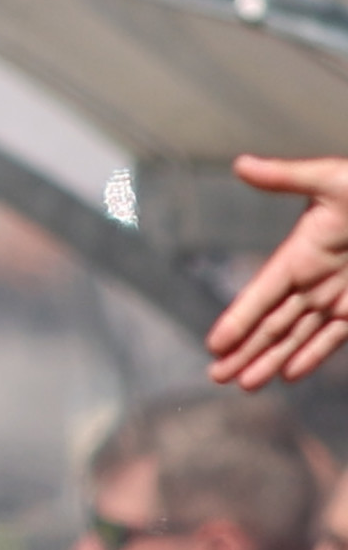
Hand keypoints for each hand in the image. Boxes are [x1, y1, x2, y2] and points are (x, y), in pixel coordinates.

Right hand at [207, 154, 347, 387]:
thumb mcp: (333, 178)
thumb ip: (287, 177)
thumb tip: (241, 164)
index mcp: (299, 253)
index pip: (260, 295)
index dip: (237, 320)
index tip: (214, 345)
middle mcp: (312, 281)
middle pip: (272, 324)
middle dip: (244, 351)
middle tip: (217, 377)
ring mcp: (337, 296)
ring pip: (297, 337)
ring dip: (271, 360)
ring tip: (246, 385)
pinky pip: (333, 337)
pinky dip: (312, 356)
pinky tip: (290, 375)